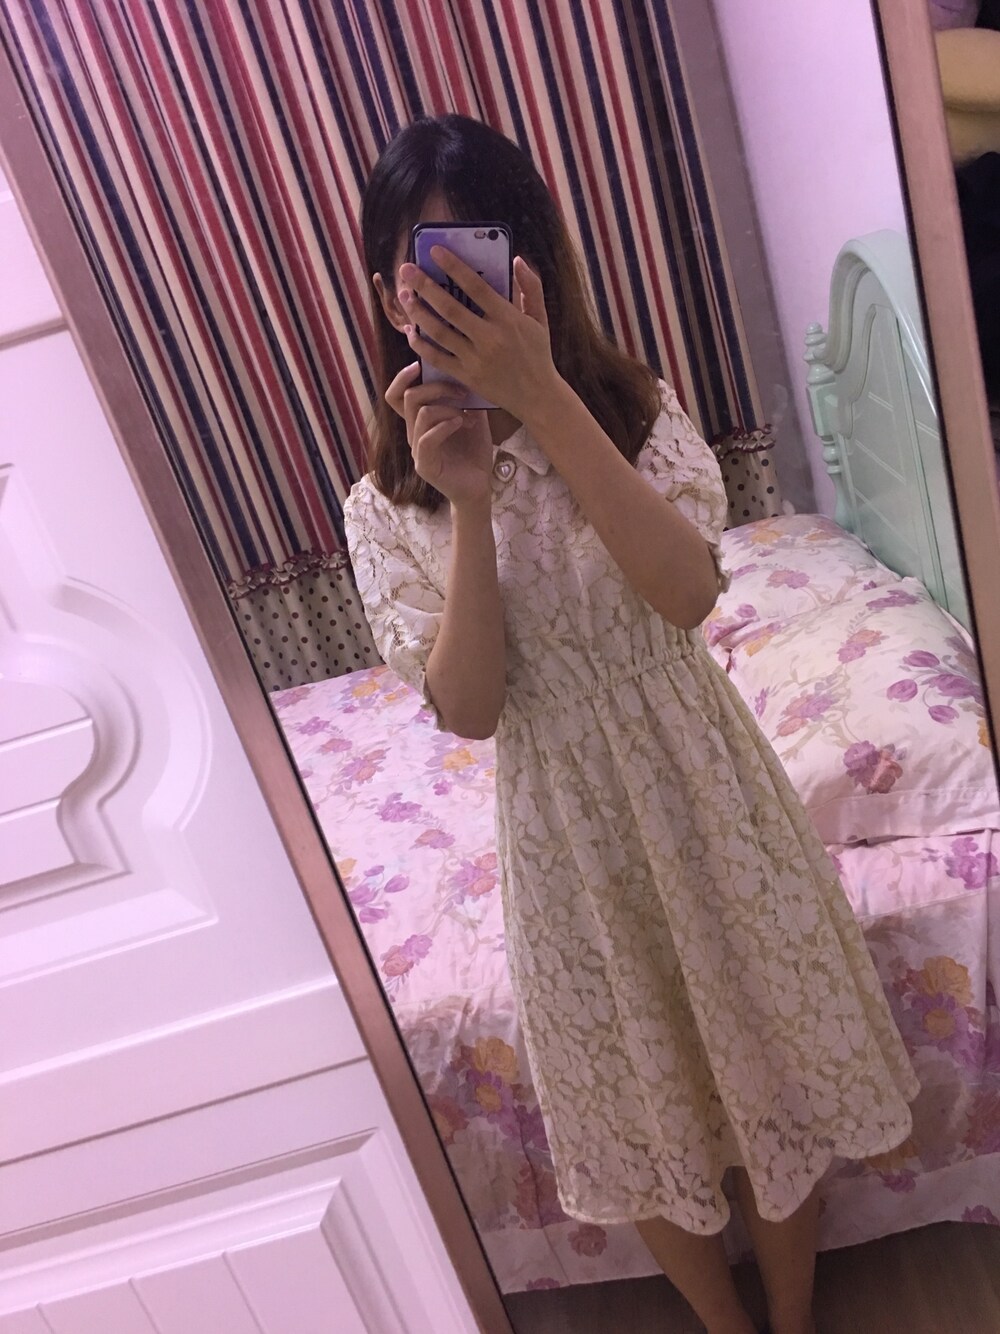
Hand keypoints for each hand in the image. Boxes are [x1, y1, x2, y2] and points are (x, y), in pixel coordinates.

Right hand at [385, 363, 493, 509]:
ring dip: (448, 408)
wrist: (479, 486)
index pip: (397, 395)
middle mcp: (414, 434)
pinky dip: (445, 426)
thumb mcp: (472, 418)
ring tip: (468, 416)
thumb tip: (465, 372)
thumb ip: (464, 398)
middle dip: (436, 387)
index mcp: (420, 422)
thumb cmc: (473, 453)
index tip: (419, 365)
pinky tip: (462, 424)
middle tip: (461, 392)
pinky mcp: (425, 465)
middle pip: (408, 397)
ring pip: (420, 414)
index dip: (402, 378)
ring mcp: (418, 450)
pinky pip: (427, 439)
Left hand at [397, 251, 558, 421]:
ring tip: (404, 295)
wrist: (537, 396)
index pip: (475, 287)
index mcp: (507, 319)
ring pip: (439, 332)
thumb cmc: (537, 354)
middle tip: (406, 269)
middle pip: (450, 308)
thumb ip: (531, 287)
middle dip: (425, 286)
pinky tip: (410, 331)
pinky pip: (437, 358)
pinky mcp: (466, 376)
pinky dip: (421, 344)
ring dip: (418, 312)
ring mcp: (475, 358)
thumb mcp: (540, 319)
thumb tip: (517, 259)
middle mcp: (489, 338)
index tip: (435, 251)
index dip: (453, 267)